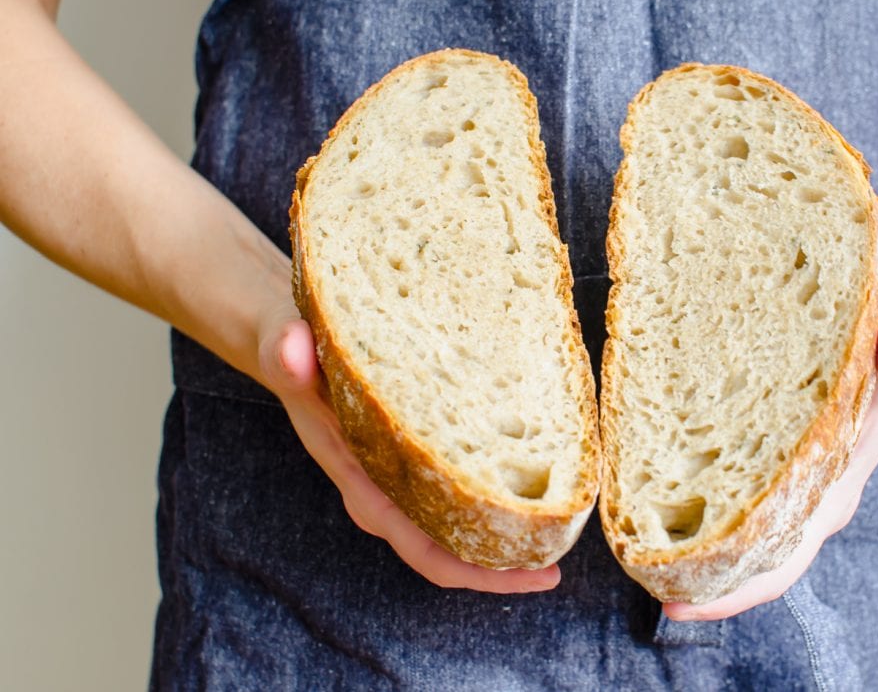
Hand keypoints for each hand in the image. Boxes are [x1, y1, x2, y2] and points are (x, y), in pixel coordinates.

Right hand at [255, 299, 560, 593]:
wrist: (290, 337)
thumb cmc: (296, 344)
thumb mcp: (287, 340)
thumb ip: (288, 350)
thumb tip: (291, 345)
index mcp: (359, 474)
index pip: (420, 544)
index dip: (476, 570)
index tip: (532, 574)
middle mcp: (381, 487)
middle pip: (446, 550)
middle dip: (500, 567)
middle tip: (556, 569)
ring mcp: (397, 475)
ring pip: (455, 525)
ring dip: (500, 536)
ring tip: (556, 534)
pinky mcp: (414, 454)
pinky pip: (456, 491)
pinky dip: (492, 496)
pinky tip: (530, 485)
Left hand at [662, 296, 877, 620]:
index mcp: (833, 486)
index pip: (781, 559)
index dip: (730, 590)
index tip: (676, 603)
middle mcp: (801, 490)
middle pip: (740, 554)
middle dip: (689, 569)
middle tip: (631, 571)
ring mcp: (775, 470)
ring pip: (720, 516)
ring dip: (677, 526)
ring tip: (623, 531)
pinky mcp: (754, 442)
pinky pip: (712, 472)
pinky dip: (676, 475)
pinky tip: (636, 468)